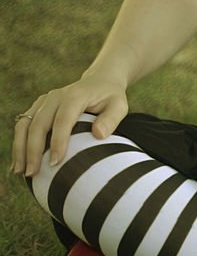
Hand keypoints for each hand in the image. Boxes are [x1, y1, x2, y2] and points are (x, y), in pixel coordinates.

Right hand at [11, 74, 128, 176]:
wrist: (99, 82)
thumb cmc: (111, 98)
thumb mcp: (119, 106)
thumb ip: (111, 119)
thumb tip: (98, 134)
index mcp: (75, 96)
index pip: (63, 120)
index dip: (57, 142)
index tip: (54, 162)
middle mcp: (55, 97)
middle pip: (38, 124)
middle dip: (33, 150)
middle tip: (32, 173)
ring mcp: (44, 101)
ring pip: (25, 125)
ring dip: (20, 148)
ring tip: (20, 171)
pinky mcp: (38, 106)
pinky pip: (23, 124)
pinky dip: (19, 143)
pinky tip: (19, 161)